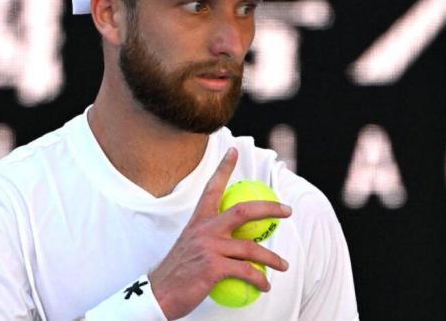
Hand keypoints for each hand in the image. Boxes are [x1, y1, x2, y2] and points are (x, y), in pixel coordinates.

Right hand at [148, 148, 291, 319]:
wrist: (159, 294)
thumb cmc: (177, 272)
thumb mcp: (191, 246)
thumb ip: (210, 238)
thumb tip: (232, 239)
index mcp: (198, 221)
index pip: (212, 188)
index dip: (224, 168)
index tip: (233, 151)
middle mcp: (204, 229)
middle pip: (244, 211)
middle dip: (269, 208)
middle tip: (287, 210)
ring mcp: (209, 247)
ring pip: (251, 247)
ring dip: (272, 257)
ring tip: (283, 265)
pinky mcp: (213, 267)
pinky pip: (247, 271)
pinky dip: (260, 279)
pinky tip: (265, 285)